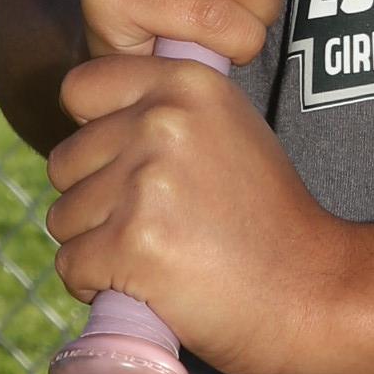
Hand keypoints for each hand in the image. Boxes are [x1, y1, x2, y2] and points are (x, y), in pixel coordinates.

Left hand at [45, 53, 349, 373]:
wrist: (310, 290)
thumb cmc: (266, 219)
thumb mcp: (229, 130)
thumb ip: (169, 110)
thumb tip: (94, 117)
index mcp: (188, 83)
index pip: (80, 88)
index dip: (93, 134)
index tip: (125, 165)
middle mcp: (163, 122)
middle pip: (65, 162)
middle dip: (93, 200)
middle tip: (153, 225)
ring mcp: (146, 183)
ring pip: (63, 217)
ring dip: (95, 246)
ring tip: (158, 255)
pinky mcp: (132, 243)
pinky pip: (72, 265)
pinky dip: (97, 285)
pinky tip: (147, 285)